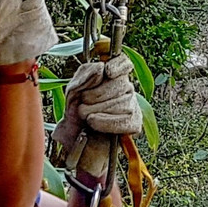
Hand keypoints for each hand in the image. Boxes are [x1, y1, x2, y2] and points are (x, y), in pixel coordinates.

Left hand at [53, 55, 141, 178]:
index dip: (118, 65)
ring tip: (85, 116)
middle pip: (121, 83)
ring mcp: (132, 105)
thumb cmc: (75, 115)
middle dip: (97, 94)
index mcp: (110, 77)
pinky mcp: (134, 123)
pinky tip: (94, 123)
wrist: (76, 143)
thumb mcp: (73, 92)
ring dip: (98, 110)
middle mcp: (125, 88)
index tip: (107, 71)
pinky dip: (107, 122)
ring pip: (124, 101)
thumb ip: (84, 76)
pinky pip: (126, 119)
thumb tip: (101, 68)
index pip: (124, 63)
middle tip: (82, 104)